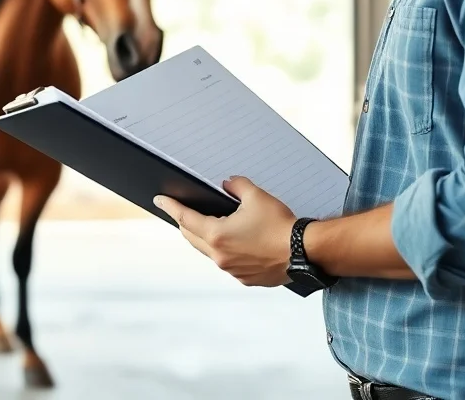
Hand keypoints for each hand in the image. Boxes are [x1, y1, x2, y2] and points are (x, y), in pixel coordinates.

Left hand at [153, 175, 297, 287]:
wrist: (304, 252)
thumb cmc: (281, 225)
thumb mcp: (256, 196)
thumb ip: (237, 186)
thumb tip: (228, 184)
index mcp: (217, 235)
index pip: (185, 219)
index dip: (171, 207)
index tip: (160, 200)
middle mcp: (220, 256)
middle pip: (192, 237)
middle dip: (185, 223)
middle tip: (182, 212)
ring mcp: (231, 270)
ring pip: (209, 252)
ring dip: (205, 238)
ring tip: (209, 226)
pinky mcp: (244, 278)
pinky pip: (227, 263)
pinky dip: (225, 251)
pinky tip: (234, 243)